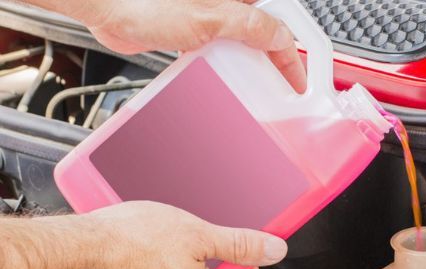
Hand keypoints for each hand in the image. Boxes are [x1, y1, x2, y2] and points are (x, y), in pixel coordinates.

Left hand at [69, 0, 306, 91]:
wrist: (109, 6)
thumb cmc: (148, 2)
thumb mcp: (212, 18)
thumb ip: (253, 27)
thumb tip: (282, 38)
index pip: (280, 23)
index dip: (293, 54)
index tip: (298, 79)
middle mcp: (227, 2)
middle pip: (265, 32)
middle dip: (274, 59)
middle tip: (282, 84)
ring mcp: (210, 15)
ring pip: (243, 43)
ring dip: (249, 65)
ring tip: (254, 85)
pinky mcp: (193, 29)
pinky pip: (220, 49)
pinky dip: (225, 65)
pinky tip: (222, 76)